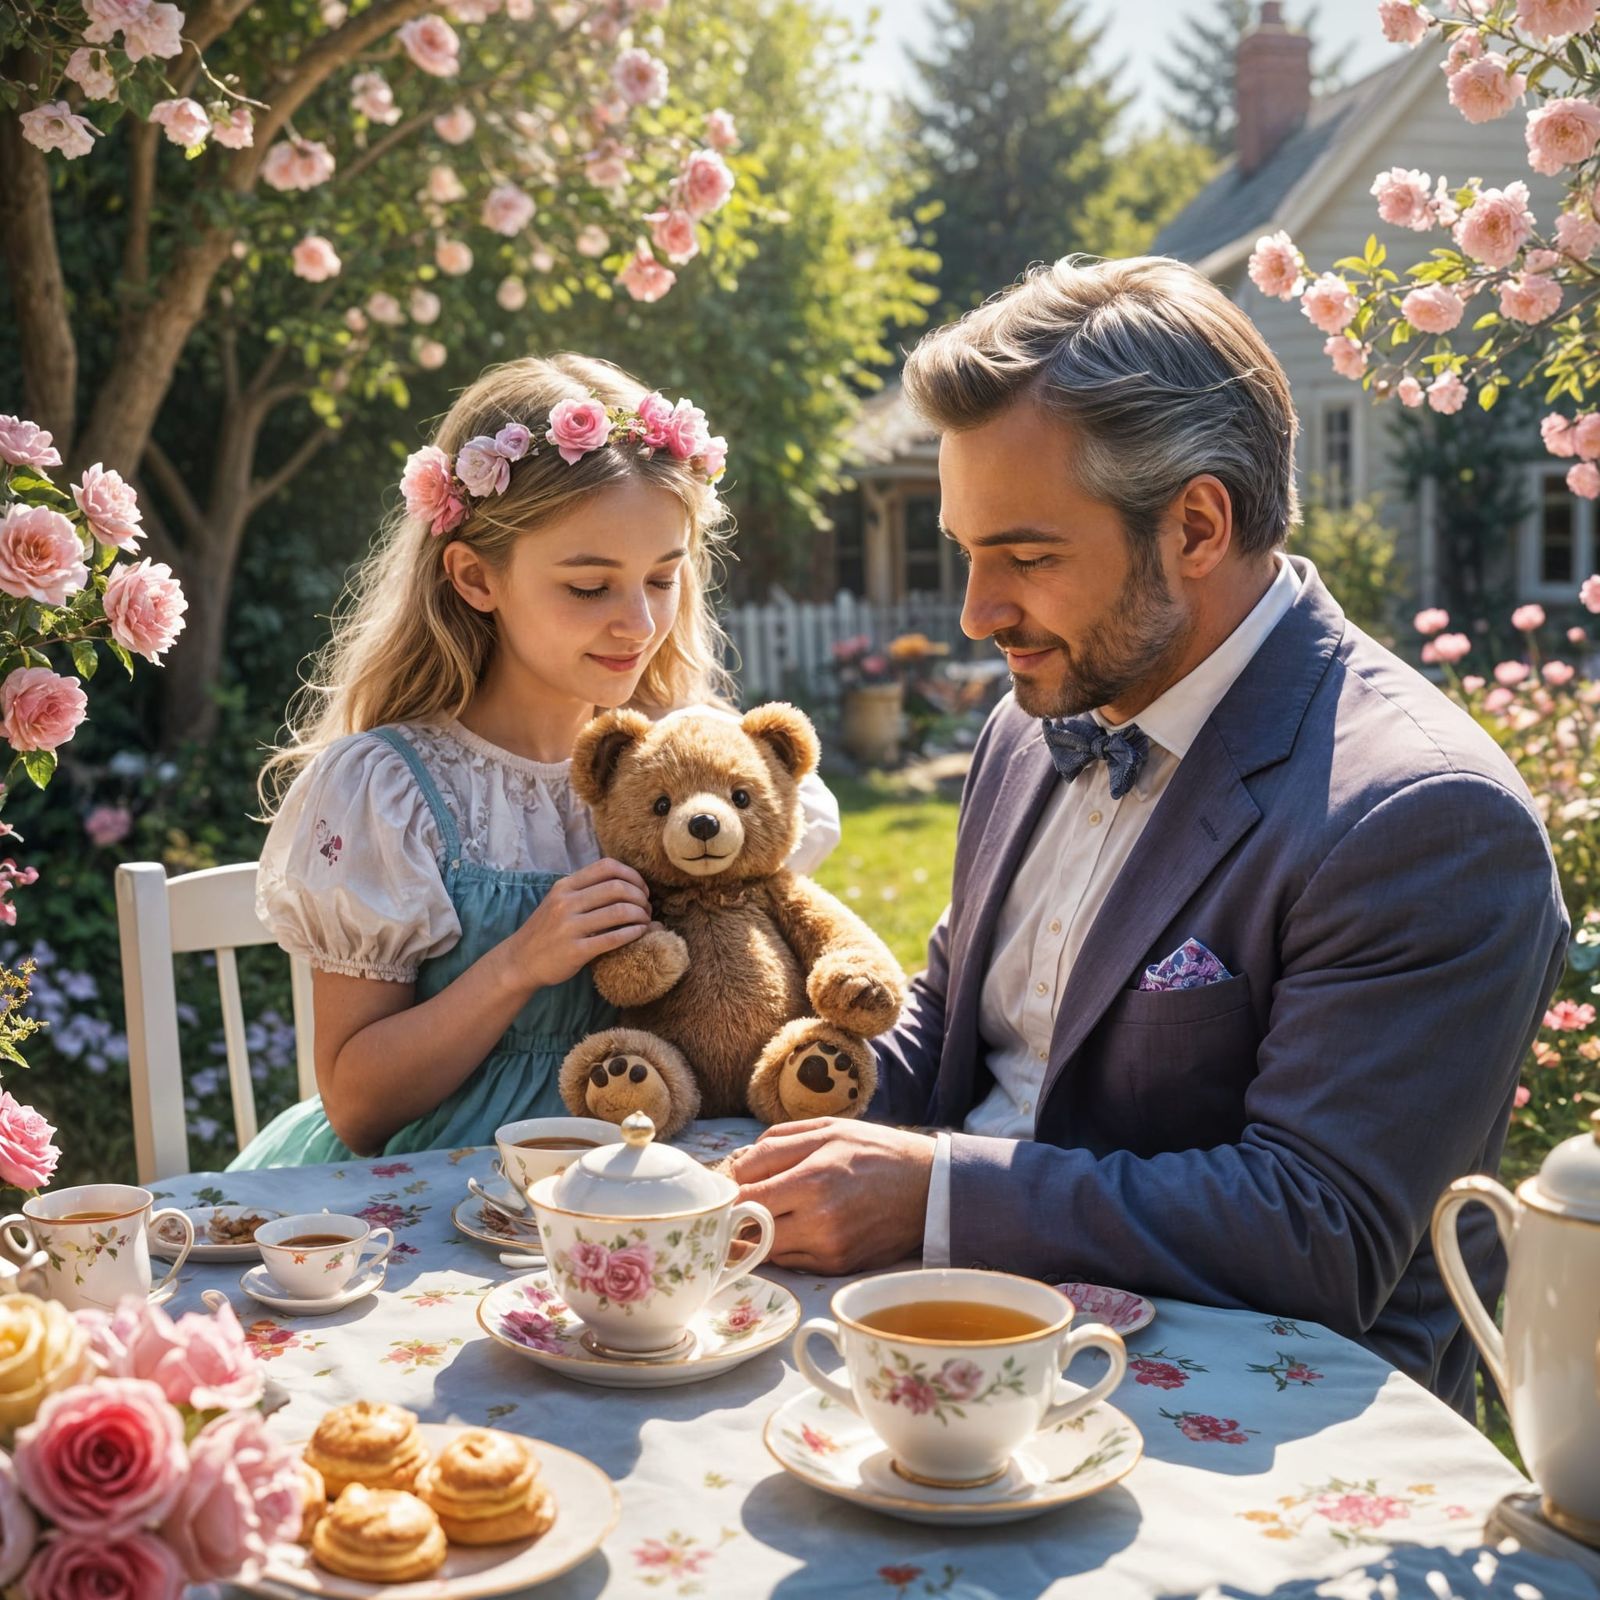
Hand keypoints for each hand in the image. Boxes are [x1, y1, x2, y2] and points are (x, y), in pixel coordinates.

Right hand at [511, 857, 652, 990]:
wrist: (519, 962)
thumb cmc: (545, 931)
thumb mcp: (557, 901)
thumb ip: (583, 890)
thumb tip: (623, 882)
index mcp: (564, 886)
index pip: (607, 866)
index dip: (632, 875)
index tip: (641, 889)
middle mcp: (566, 902)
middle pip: (618, 887)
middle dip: (640, 896)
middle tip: (647, 908)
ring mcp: (569, 927)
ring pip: (619, 911)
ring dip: (641, 915)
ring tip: (646, 921)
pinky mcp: (576, 951)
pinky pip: (613, 938)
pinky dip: (633, 933)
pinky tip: (640, 933)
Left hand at [730, 1118, 934, 1274]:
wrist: (928, 1187)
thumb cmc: (874, 1151)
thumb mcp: (827, 1128)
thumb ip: (776, 1143)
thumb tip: (737, 1167)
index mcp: (812, 1177)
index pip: (745, 1192)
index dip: (734, 1187)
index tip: (738, 1181)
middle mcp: (818, 1218)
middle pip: (749, 1227)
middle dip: (742, 1213)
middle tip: (749, 1199)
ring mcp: (828, 1247)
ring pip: (766, 1249)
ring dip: (762, 1232)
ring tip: (780, 1210)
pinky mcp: (837, 1266)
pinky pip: (791, 1262)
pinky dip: (787, 1246)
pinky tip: (803, 1226)